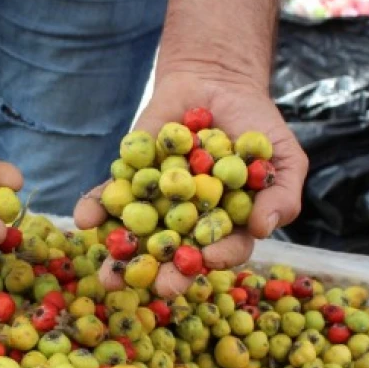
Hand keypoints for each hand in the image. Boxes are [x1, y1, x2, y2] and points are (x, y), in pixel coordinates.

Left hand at [74, 70, 307, 297]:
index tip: (208, 258)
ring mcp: (155, 204)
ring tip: (108, 274)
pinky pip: (109, 199)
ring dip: (121, 256)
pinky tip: (85, 218)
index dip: (217, 257)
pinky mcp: (127, 181)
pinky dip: (95, 209)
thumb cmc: (255, 126)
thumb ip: (282, 193)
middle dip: (164, 272)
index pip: (223, 249)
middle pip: (176, 254)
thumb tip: (265, 228)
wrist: (216, 82)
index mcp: (226, 227)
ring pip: (137, 236)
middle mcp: (187, 223)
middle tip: (156, 285)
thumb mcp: (283, 156)